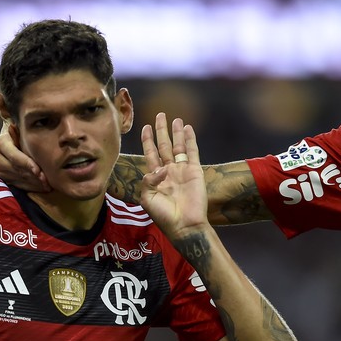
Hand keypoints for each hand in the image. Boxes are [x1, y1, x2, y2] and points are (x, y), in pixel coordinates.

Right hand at [0, 84, 49, 191]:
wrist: (40, 150)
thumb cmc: (30, 129)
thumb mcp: (21, 116)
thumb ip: (4, 103)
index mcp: (3, 140)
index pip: (5, 148)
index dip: (21, 158)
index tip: (36, 168)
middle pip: (10, 166)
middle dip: (28, 171)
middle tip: (44, 177)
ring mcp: (1, 169)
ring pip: (12, 177)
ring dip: (30, 181)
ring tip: (46, 182)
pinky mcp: (6, 180)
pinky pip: (15, 185)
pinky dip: (28, 187)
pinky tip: (41, 187)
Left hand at [139, 113, 209, 238]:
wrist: (184, 225)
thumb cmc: (164, 215)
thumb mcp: (147, 198)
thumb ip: (148, 180)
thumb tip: (160, 168)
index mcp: (155, 178)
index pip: (150, 154)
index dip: (148, 140)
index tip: (145, 127)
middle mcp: (169, 171)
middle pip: (164, 145)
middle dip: (161, 130)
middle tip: (160, 115)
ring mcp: (182, 170)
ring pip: (178, 146)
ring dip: (176, 132)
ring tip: (175, 119)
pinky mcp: (195, 171)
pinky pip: (192, 152)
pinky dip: (190, 140)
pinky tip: (188, 128)